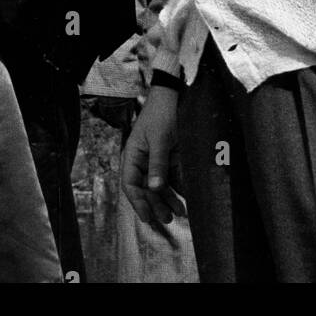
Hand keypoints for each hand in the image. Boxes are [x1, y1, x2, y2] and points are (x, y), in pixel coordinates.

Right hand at [121, 84, 186, 226]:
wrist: (174, 96)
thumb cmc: (161, 114)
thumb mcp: (159, 139)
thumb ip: (157, 164)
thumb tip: (154, 188)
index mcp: (132, 156)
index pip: (130, 184)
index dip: (137, 202)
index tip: (147, 217)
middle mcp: (142, 161)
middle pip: (146, 189)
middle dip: (156, 204)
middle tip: (168, 219)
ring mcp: (157, 161)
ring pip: (159, 187)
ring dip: (168, 200)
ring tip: (180, 213)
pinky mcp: (170, 159)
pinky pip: (172, 179)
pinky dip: (178, 190)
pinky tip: (185, 200)